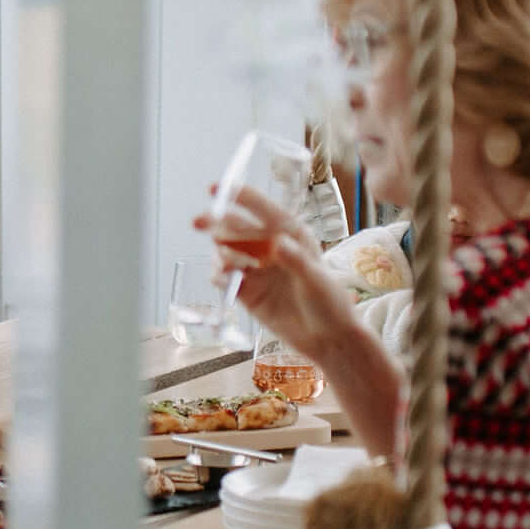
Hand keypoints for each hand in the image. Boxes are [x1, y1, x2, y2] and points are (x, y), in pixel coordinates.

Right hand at [202, 184, 361, 365]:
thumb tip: (278, 244)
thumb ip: (296, 261)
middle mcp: (270, 249)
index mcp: (291, 236)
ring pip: (227, 252)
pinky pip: (225, 279)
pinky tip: (223, 280)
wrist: (328, 340)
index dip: (239, 196)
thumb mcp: (317, 280)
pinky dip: (220, 277)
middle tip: (198, 222)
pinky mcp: (248, 293)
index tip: (216, 188)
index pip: (262, 209)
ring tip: (225, 265)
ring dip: (220, 254)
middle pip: (237, 228)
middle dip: (216, 222)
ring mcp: (257, 271)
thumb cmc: (330, 304)